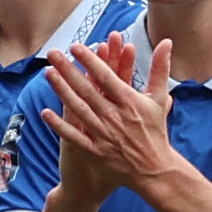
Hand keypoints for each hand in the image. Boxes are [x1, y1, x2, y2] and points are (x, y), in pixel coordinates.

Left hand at [37, 29, 182, 208]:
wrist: (154, 170)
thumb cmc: (156, 132)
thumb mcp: (159, 98)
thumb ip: (160, 68)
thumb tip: (166, 41)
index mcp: (129, 102)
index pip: (105, 76)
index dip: (90, 60)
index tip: (76, 46)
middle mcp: (114, 116)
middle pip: (86, 89)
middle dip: (68, 69)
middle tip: (53, 53)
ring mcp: (103, 134)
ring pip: (78, 108)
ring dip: (61, 90)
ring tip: (48, 73)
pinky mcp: (94, 151)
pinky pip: (74, 136)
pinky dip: (60, 125)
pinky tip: (45, 112)